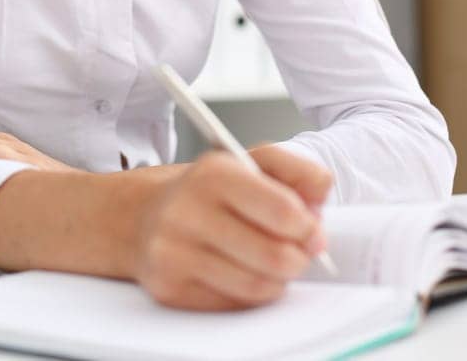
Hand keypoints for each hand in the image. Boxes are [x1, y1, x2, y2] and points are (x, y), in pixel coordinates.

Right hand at [127, 146, 332, 310]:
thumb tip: (321, 196)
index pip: (282, 211)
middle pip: (274, 256)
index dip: (308, 228)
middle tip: (299, 252)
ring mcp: (174, 252)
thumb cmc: (209, 191)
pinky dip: (250, 293)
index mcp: (213, 173)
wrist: (145, 215)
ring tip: (274, 263)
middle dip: (298, 258)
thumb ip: (296, 170)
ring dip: (277, 279)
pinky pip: (233, 304)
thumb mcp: (251, 163)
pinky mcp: (169, 287)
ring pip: (256, 286)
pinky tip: (244, 272)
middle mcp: (187, 211)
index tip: (313, 232)